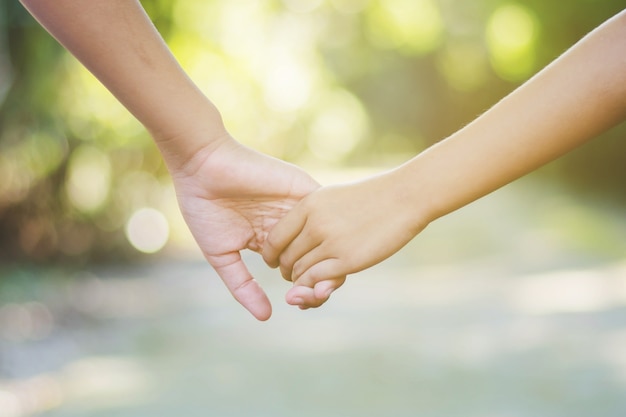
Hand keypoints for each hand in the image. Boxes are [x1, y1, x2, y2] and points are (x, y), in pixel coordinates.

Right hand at [170, 135, 318, 319]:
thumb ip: (243, 286)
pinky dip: (331, 239)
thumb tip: (266, 317)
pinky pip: (329, 216)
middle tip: (310, 299)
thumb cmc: (206, 210)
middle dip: (320, 283)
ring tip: (319, 285)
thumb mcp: (222, 256)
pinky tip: (326, 259)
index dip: (305, 289)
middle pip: (319, 260)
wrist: (204, 167)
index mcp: (273, 239)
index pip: (299, 269)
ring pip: (329, 241)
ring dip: (329, 265)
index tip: (300, 304)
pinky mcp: (306, 191)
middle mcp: (291, 225)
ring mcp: (301, 209)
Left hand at [263, 169, 428, 308]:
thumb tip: (297, 239)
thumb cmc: (371, 197)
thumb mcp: (333, 197)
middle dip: (287, 271)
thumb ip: (312, 215)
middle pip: (286, 257)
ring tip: (306, 283)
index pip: (275, 237)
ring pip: (299, 272)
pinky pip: (316, 280)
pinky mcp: (347, 260)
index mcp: (308, 205)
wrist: (404, 196)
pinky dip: (313, 288)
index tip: (277, 261)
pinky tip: (319, 287)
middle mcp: (315, 223)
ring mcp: (331, 242)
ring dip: (300, 282)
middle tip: (293, 276)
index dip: (272, 254)